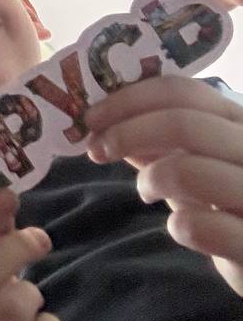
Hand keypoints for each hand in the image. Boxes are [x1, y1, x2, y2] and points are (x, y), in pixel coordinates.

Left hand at [87, 75, 242, 297]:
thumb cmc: (232, 205)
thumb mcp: (198, 163)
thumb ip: (159, 142)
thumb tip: (104, 121)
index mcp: (240, 123)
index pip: (184, 91)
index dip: (130, 98)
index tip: (92, 116)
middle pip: (183, 123)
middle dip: (127, 132)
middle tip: (96, 149)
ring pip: (190, 170)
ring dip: (150, 179)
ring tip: (146, 192)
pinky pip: (201, 227)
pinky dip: (179, 225)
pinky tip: (180, 229)